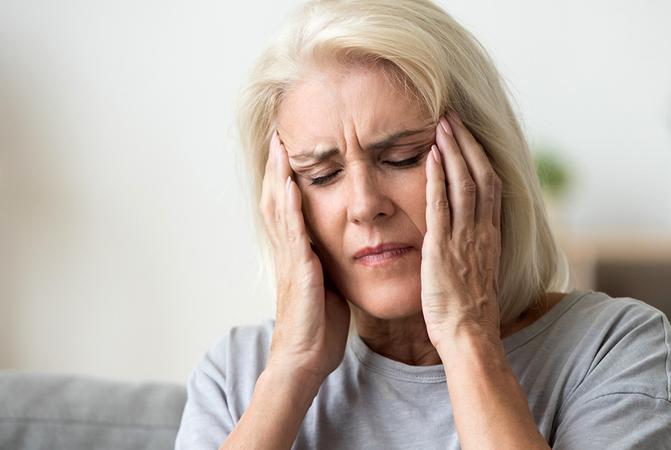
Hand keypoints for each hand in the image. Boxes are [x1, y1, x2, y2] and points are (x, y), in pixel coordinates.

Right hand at [259, 130, 350, 381]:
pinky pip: (293, 231)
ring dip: (279, 176)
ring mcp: (290, 259)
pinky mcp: (299, 270)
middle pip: (276, 200)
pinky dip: (290, 205)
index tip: (289, 152)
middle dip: (276, 168)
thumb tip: (338, 251)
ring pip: (279, 209)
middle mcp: (288, 252)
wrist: (305, 359)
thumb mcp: (325, 288)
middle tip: (278, 136)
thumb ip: (326, 265)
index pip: (288, 208)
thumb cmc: (318, 328)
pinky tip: (292, 183)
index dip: (286, 179)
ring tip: (281, 147)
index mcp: (297, 255)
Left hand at [421, 111, 502, 349]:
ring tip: (442, 125)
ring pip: (464, 183)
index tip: (467, 136)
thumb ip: (474, 246)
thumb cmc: (470, 309)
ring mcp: (464, 237)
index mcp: (491, 235)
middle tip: (453, 117)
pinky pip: (441, 205)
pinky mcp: (442, 247)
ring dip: (453, 151)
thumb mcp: (478, 270)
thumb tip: (468, 232)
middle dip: (467, 143)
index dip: (479, 156)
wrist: (469, 333)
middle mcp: (482, 230)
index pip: (490, 185)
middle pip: (481, 174)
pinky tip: (429, 156)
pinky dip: (436, 178)